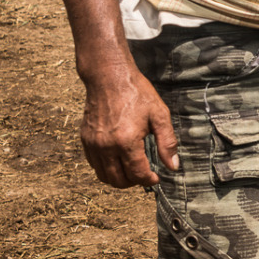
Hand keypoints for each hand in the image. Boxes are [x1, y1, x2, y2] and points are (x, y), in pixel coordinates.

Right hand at [80, 64, 179, 188]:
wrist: (109, 77)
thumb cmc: (136, 93)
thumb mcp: (159, 115)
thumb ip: (167, 143)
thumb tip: (173, 166)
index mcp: (126, 141)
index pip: (137, 174)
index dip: (149, 180)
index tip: (156, 177)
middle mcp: (106, 146)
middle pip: (119, 180)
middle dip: (134, 182)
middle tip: (144, 174)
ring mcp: (93, 144)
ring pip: (104, 176)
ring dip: (119, 178)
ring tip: (131, 170)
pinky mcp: (85, 140)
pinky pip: (94, 164)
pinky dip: (106, 168)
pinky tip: (117, 159)